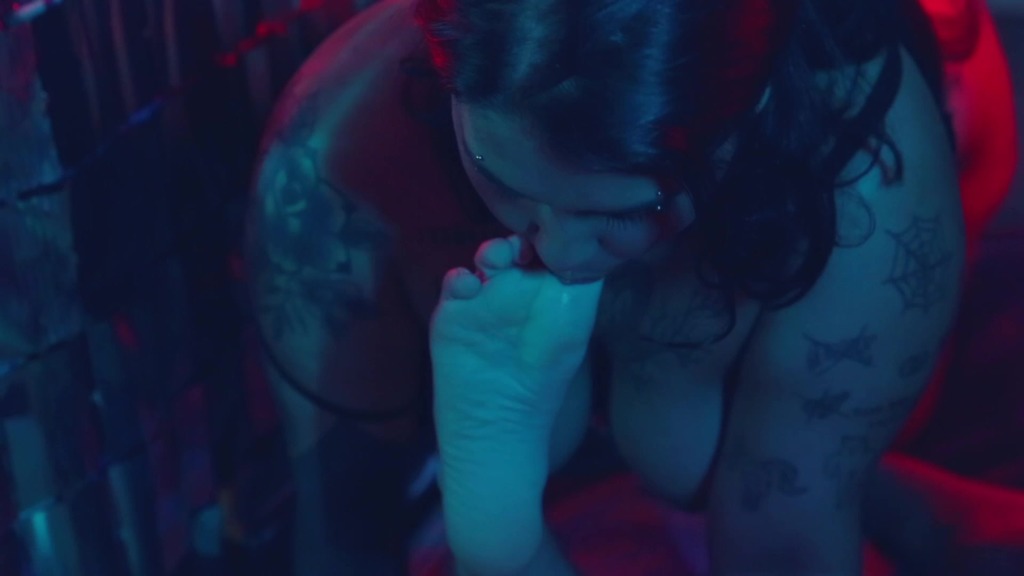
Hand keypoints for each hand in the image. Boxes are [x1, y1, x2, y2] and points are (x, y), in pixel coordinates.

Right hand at [429, 235, 601, 575]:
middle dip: (522, 237)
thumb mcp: (573, 325)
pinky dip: (459, 279)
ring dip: (491, 251)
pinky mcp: (453, 314)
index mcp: (547, 290)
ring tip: (497, 257)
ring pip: (485, 258)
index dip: (556, 230)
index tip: (560, 219)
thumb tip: (592, 240)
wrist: (501, 427)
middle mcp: (515, 288)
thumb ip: (582, 283)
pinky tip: (467, 283)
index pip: (551, 246)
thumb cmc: (544, 379)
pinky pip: (454, 285)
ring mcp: (482, 299)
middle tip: (527, 243)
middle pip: (517, 245)